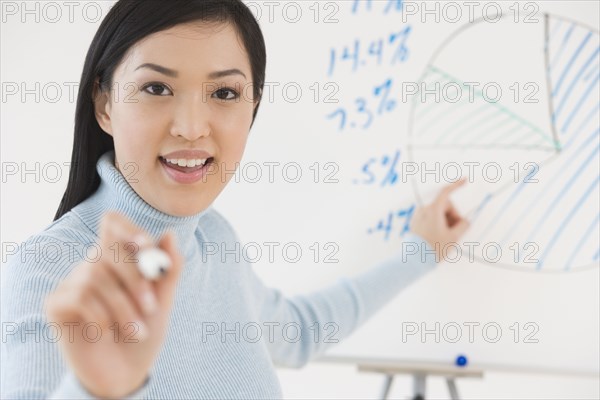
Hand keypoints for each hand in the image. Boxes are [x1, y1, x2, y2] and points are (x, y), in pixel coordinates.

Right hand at [44, 211, 182, 397]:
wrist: (124, 374)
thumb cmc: (143, 333)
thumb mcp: (163, 302)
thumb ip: (169, 270)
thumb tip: (169, 233)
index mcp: (119, 259)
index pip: (114, 222)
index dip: (127, 228)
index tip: (146, 247)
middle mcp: (93, 265)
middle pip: (107, 247)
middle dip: (135, 277)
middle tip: (151, 308)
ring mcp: (72, 282)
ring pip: (96, 276)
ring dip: (123, 307)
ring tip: (136, 332)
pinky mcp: (56, 304)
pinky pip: (79, 296)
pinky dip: (101, 316)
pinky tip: (105, 333)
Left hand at [410, 179, 469, 261]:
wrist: (414, 259)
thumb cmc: (435, 247)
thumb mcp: (454, 237)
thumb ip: (463, 226)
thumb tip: (465, 221)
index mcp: (433, 210)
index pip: (446, 192)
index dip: (456, 185)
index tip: (464, 180)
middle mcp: (424, 210)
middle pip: (445, 206)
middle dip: (452, 216)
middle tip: (455, 230)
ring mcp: (418, 216)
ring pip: (438, 213)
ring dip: (445, 221)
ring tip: (446, 236)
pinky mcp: (415, 223)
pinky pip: (430, 218)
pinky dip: (437, 224)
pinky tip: (438, 237)